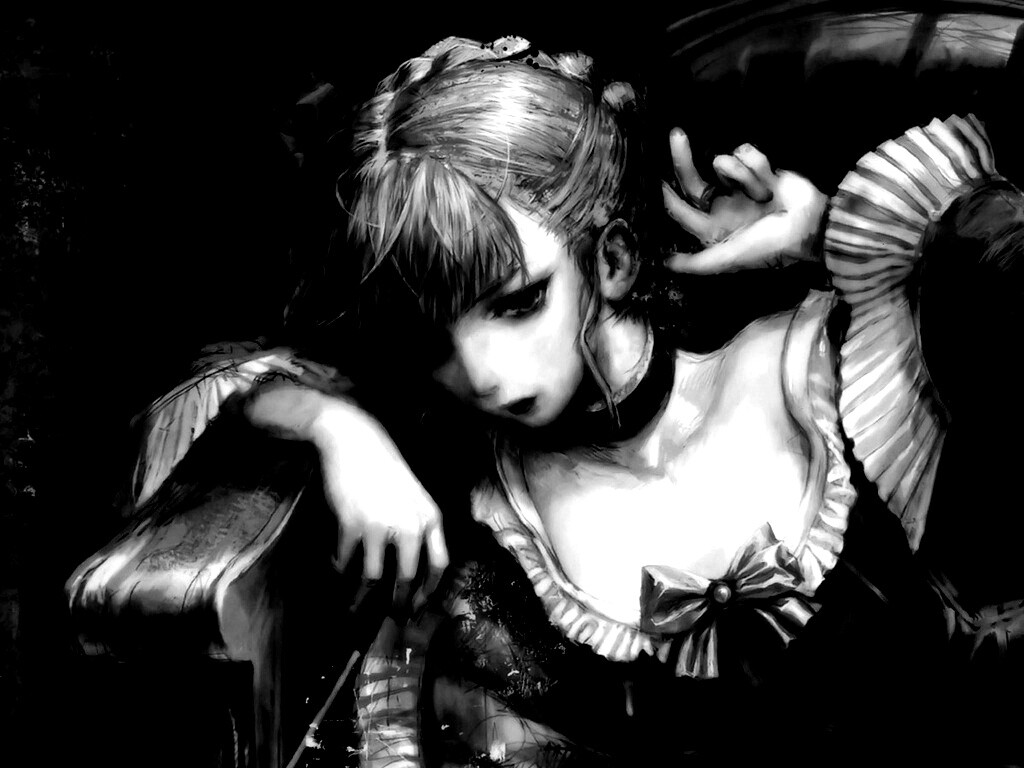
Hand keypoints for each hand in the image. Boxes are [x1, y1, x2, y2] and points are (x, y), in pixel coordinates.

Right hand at [311, 400, 448, 597]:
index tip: (418, 607)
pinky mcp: (352, 524)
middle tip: (390, 617)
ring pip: (373, 577)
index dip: (429, 592)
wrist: (356, 442)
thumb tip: (415, 571)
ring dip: (362, 598)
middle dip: (397, 604)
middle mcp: (410, 525)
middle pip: (407, 578)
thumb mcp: (415, 497)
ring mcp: (380, 525)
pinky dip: (340, 568)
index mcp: (430, 518)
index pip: (439, 565)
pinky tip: (337, 566)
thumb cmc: (386, 470)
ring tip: (354, 607)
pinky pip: (346, 561)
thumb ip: (420, 528)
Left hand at [662, 129, 826, 273]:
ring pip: (723, 163)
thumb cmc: (770, 247)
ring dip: (743, 177)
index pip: (680, 208)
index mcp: (711, 227)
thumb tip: (665, 264)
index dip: (665, 195)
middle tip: (676, 135)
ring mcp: (740, 186)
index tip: (652, 176)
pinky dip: (759, 168)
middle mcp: (721, 205)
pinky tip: (771, 185)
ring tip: (762, 196)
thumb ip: (697, 263)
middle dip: (682, 159)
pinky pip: (746, 153)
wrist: (812, 224)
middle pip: (692, 179)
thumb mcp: (730, 258)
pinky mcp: (759, 169)